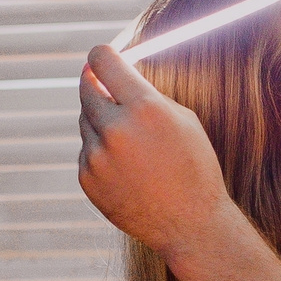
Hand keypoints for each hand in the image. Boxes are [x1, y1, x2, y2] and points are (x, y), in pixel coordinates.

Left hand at [78, 44, 230, 251]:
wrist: (190, 225)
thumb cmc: (194, 168)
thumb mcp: (183, 121)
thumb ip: (147, 94)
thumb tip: (118, 73)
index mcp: (145, 108)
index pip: (102, 60)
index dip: (101, 55)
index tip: (103, 57)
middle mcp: (116, 129)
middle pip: (87, 86)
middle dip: (98, 84)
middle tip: (108, 88)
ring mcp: (97, 156)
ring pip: (85, 120)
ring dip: (102, 122)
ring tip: (134, 146)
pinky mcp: (86, 178)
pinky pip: (87, 151)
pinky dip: (101, 153)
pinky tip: (128, 170)